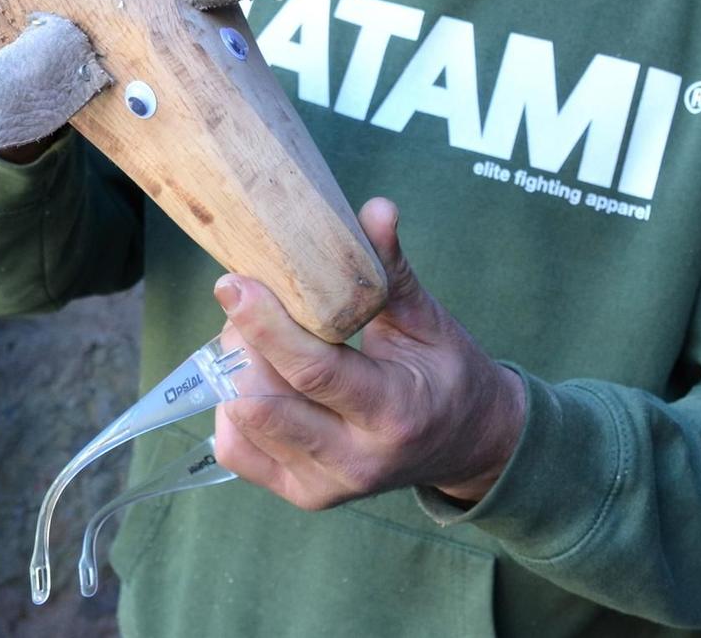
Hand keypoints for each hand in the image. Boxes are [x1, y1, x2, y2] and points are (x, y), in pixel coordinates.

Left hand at [211, 198, 526, 510]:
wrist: (467, 442)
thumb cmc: (446, 371)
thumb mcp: (428, 318)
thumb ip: (391, 267)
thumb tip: (376, 207)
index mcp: (394, 411)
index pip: (313, 371)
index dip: (265, 324)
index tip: (233, 283)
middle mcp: (356, 459)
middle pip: (266, 401)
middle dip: (241, 343)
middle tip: (246, 300)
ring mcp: (326, 486)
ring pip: (244, 425)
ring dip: (234, 371)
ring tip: (255, 335)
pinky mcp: (304, 494)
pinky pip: (240, 452)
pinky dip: (233, 409)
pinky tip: (254, 376)